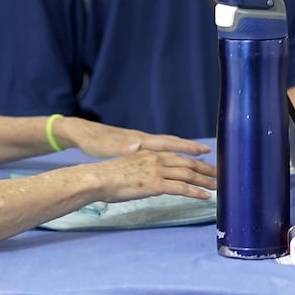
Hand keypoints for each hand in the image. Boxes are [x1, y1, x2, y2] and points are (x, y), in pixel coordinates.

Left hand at [59, 117, 211, 159]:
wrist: (84, 134)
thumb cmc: (96, 143)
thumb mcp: (109, 147)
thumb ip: (125, 147)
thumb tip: (138, 145)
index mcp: (141, 142)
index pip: (169, 144)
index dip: (187, 148)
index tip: (203, 151)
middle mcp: (145, 141)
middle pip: (174, 145)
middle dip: (192, 150)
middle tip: (210, 156)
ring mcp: (142, 143)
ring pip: (169, 147)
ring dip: (185, 153)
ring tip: (201, 158)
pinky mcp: (136, 147)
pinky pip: (161, 150)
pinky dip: (173, 153)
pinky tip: (177, 160)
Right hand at [89, 151, 217, 201]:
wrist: (98, 178)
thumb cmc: (108, 176)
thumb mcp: (129, 167)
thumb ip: (143, 169)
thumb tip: (149, 177)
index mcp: (151, 153)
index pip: (178, 156)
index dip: (194, 160)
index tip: (206, 164)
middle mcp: (157, 159)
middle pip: (187, 163)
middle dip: (205, 169)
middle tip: (219, 174)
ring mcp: (157, 171)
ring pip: (188, 175)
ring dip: (205, 181)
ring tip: (217, 186)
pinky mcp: (155, 184)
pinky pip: (181, 188)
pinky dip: (195, 192)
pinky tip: (204, 196)